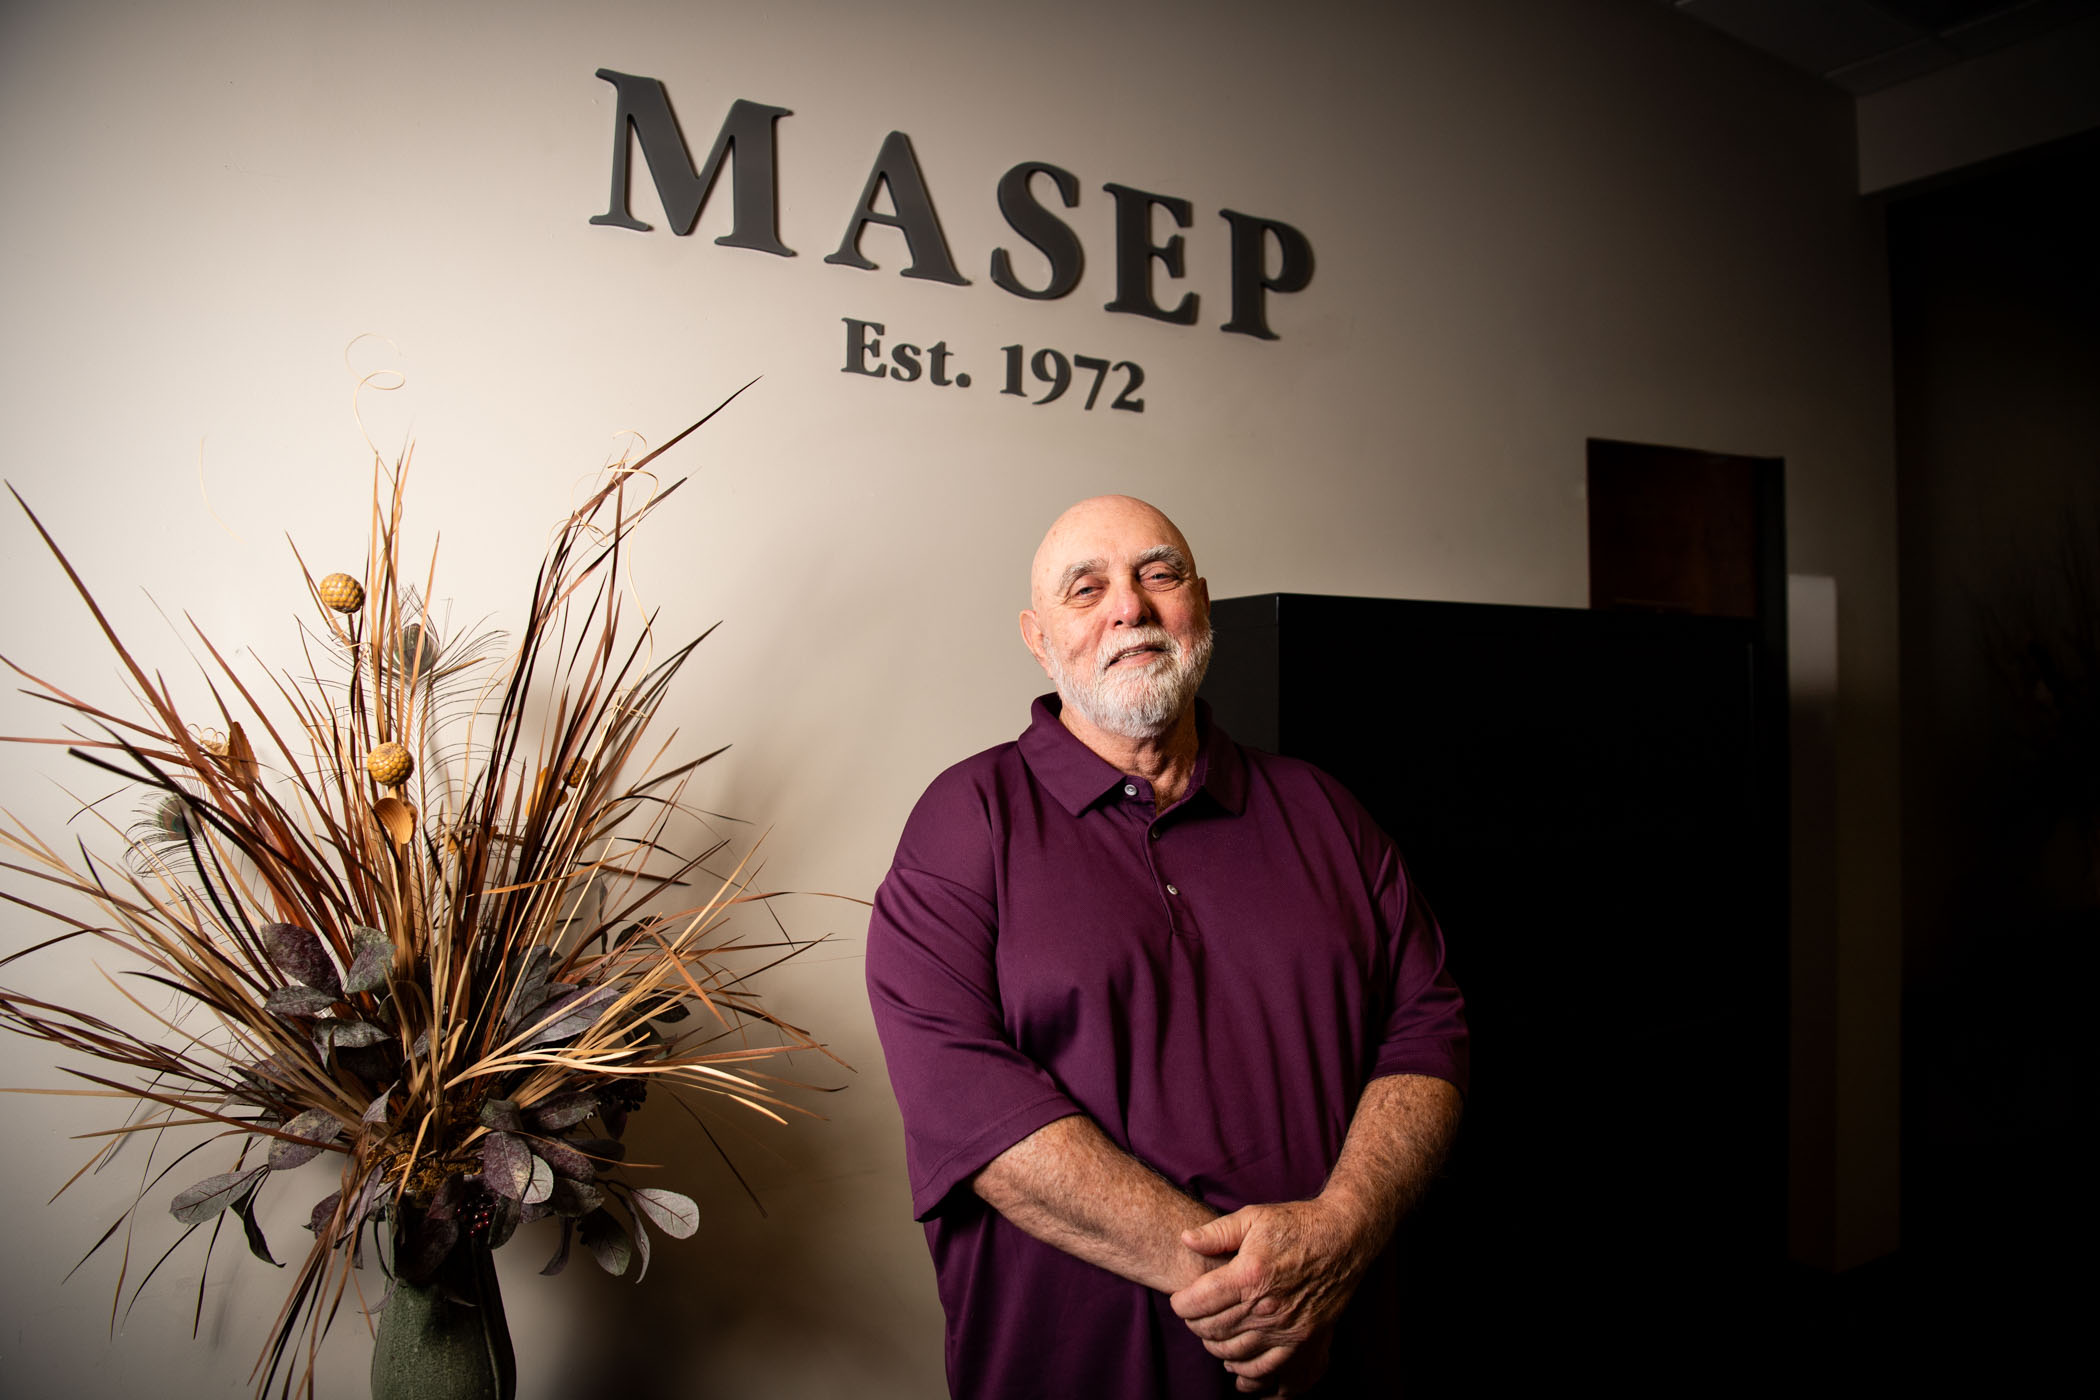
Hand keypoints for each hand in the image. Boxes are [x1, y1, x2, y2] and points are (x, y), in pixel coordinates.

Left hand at [1168, 1199, 1371, 1389]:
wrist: (1343, 1238)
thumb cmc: (1296, 1225)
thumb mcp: (1253, 1217)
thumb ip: (1217, 1232)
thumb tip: (1185, 1239)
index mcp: (1250, 1275)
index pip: (1199, 1302)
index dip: (1181, 1304)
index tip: (1179, 1300)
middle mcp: (1267, 1307)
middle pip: (1214, 1331)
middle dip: (1196, 1325)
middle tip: (1194, 1316)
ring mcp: (1287, 1329)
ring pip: (1236, 1355)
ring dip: (1217, 1349)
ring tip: (1213, 1336)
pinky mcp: (1305, 1342)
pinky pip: (1269, 1372)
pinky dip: (1248, 1376)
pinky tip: (1239, 1367)